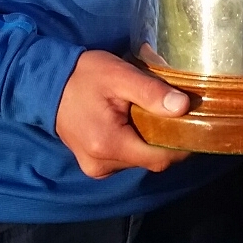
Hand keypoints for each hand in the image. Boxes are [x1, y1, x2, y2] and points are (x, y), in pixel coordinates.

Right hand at [56, 50, 190, 178]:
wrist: (46, 82)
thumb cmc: (85, 75)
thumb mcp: (120, 75)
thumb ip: (151, 92)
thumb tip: (184, 106)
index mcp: (109, 145)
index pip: (160, 158)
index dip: (182, 145)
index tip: (196, 124)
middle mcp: (101, 165)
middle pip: (150, 160)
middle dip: (166, 140)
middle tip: (176, 113)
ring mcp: (94, 168)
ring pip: (137, 160)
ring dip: (149, 142)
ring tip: (152, 114)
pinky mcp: (91, 164)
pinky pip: (123, 159)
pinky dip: (134, 144)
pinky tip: (133, 123)